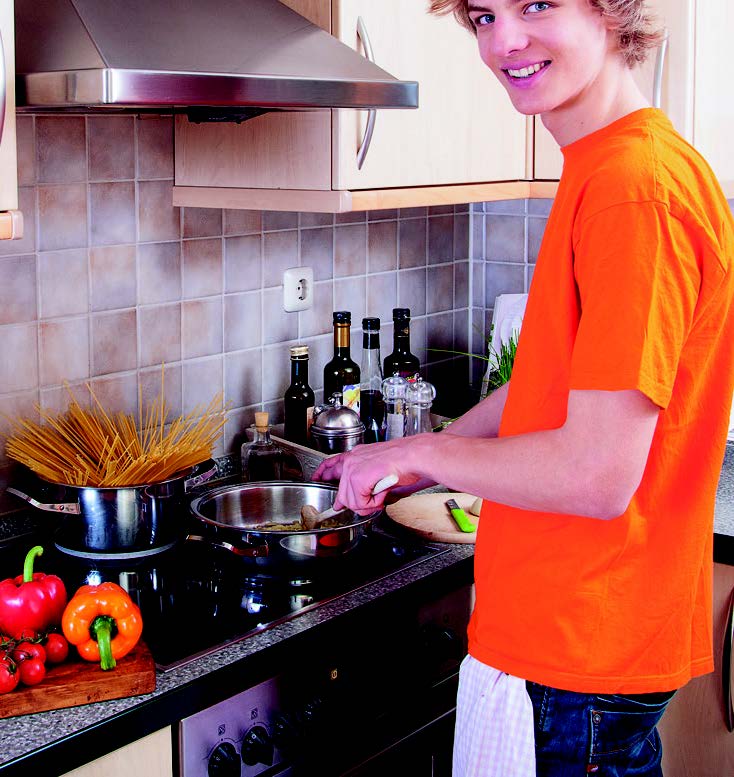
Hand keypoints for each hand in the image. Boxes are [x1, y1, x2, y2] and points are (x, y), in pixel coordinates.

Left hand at [312, 436, 432, 513]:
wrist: (415, 456)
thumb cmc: (406, 461)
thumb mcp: (379, 469)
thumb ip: (365, 484)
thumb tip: (359, 502)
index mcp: (356, 455)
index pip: (331, 464)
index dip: (323, 474)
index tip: (318, 478)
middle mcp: (352, 460)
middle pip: (343, 495)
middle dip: (358, 503)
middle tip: (374, 502)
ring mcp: (353, 469)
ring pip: (351, 502)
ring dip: (368, 504)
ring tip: (382, 492)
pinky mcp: (359, 478)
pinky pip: (361, 503)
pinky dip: (374, 503)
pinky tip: (383, 491)